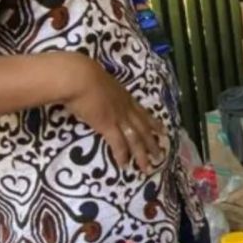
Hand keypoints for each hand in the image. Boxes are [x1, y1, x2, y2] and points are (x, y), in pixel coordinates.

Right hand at [51, 52, 166, 172]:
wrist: (80, 77)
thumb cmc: (85, 75)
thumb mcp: (100, 82)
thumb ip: (103, 90)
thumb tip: (97, 94)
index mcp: (125, 97)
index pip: (143, 113)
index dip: (153, 123)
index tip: (163, 131)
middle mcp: (126, 108)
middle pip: (143, 128)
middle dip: (152, 143)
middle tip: (161, 155)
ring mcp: (118, 117)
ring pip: (135, 139)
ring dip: (142, 155)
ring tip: (148, 167)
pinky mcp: (107, 125)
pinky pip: (118, 144)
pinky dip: (122, 155)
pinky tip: (125, 166)